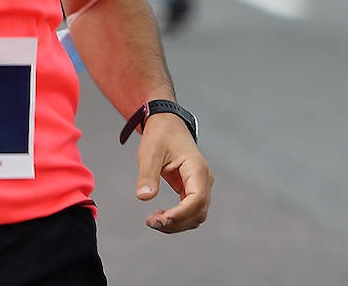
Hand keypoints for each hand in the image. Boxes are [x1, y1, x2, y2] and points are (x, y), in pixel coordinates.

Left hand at [135, 114, 212, 232]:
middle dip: (176, 222)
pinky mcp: (194, 189)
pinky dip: (177, 218)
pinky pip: (190, 210)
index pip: (197, 199)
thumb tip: (143, 197)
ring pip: (196, 215)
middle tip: (151, 222)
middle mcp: (204, 179)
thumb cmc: (160, 135)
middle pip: (198, 212)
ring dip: (177, 223)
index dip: (180, 214)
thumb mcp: (150, 153)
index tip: (161, 220)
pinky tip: (160, 216)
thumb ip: (147, 175)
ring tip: (153, 221)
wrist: (167, 123)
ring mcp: (201, 185)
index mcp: (197, 168)